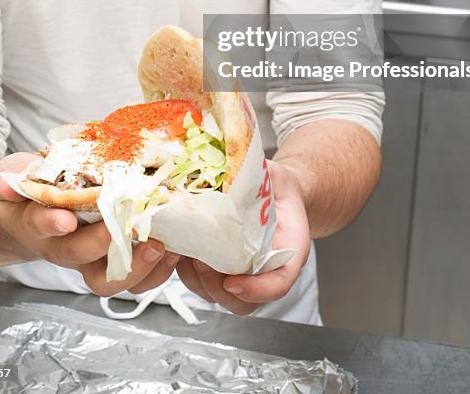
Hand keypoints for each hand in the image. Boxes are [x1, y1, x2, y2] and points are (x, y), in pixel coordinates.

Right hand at [0, 153, 178, 296]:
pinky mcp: (118, 258)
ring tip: (161, 245)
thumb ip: (11, 176)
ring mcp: (93, 257)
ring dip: (140, 267)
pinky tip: (175, 247)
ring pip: (113, 280)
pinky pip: (138, 275)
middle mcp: (66, 248)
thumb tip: (7, 181)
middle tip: (127, 228)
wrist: (33, 212)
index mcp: (39, 226)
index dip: (52, 224)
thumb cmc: (29, 191)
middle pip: (83, 262)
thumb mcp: (14, 176)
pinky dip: (159, 267)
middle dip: (106, 248)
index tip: (65, 219)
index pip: (42, 226)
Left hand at [176, 159, 309, 315]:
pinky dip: (189, 273)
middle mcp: (266, 271)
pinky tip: (180, 249)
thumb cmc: (276, 187)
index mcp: (289, 250)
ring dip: (199, 280)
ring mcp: (243, 274)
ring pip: (219, 296)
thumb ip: (261, 176)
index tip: (233, 282)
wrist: (276, 192)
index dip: (257, 289)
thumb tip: (230, 167)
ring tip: (187, 253)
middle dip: (216, 286)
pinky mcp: (222, 271)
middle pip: (243, 302)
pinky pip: (203, 284)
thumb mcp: (276, 176)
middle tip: (201, 260)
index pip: (279, 284)